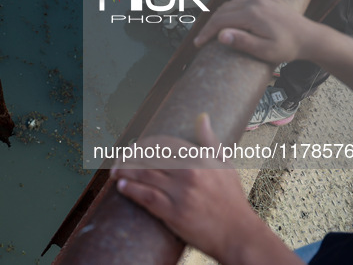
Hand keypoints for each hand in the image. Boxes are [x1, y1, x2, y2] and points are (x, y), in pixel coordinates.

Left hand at [110, 114, 254, 261]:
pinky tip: (122, 186)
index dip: (143, 144)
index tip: (133, 148)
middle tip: (119, 160)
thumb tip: (202, 117)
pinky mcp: (174, 213)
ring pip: (144, 175)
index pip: (162, 143)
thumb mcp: (224, 165)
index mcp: (198, 159)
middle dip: (129, 157)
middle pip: (148, 157)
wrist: (238, 234)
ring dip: (124, 172)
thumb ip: (210, 140)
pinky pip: (146, 197)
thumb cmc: (231, 198)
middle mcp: (188, 173)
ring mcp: (180, 193)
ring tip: (114, 172)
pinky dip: (131, 190)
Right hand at [193, 0, 319, 63]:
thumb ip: (242, 42)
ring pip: (229, 4)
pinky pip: (239, 1)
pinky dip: (229, 10)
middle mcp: (253, 2)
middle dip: (209, 25)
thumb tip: (220, 35)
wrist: (309, 37)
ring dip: (218, 17)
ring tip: (212, 32)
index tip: (198, 44)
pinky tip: (228, 20)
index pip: (219, 20)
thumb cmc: (288, 47)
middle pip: (222, 11)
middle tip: (202, 40)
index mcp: (251, 14)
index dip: (206, 33)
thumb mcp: (265, 51)